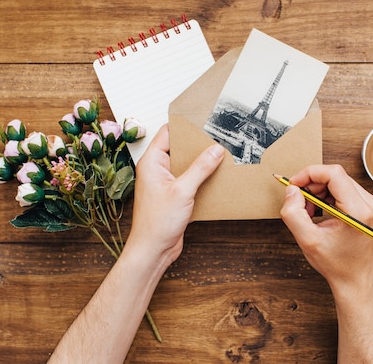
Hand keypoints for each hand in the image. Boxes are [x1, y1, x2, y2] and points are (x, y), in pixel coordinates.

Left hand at [127, 125, 224, 268]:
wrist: (153, 250)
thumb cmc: (157, 223)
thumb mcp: (183, 191)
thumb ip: (200, 168)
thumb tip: (215, 150)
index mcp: (152, 162)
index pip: (168, 134)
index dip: (185, 127)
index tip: (203, 121)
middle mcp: (157, 170)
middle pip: (179, 148)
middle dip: (197, 145)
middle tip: (217, 139)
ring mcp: (165, 183)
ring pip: (186, 165)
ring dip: (201, 163)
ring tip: (221, 157)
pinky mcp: (174, 195)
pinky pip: (189, 180)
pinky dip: (201, 178)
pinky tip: (216, 177)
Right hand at [279, 164, 372, 295]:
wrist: (354, 278)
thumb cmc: (335, 263)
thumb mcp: (307, 240)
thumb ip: (293, 213)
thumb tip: (291, 190)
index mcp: (358, 211)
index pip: (333, 174)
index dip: (309, 173)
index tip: (294, 184)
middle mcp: (370, 204)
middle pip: (335, 176)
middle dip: (312, 184)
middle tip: (299, 202)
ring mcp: (371, 204)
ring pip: (338, 180)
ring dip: (318, 191)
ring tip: (309, 211)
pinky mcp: (368, 206)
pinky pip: (343, 189)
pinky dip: (327, 196)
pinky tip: (319, 212)